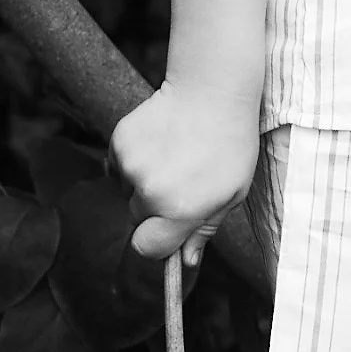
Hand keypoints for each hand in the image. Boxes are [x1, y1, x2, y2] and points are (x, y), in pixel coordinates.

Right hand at [110, 82, 259, 266]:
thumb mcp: (233, 193)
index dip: (158, 241)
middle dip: (155, 208)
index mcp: (181, 211)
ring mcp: (131, 166)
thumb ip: (205, 229)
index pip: (147, 248)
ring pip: (127, 190)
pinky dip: (133, 159)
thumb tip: (186, 261)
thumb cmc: (231, 143)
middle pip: (138, 218)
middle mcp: (150, 193)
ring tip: (173, 155)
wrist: (213, 90)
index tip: (168, 229)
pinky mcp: (119, 142)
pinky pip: (118, 165)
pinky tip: (159, 141)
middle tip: (181, 180)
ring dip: (143, 181)